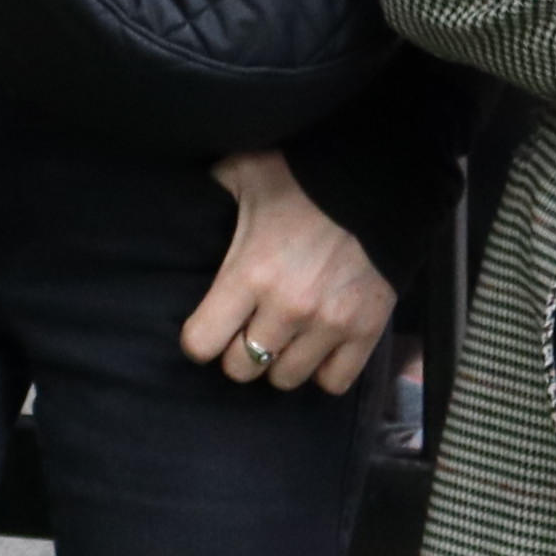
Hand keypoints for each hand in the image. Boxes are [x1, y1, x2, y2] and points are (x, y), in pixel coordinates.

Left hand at [180, 151, 394, 399]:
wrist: (378, 180)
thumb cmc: (303, 177)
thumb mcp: (244, 173)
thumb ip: (208, 189)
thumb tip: (178, 196)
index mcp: (249, 273)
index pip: (201, 343)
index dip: (198, 340)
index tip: (206, 328)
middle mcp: (287, 307)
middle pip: (242, 368)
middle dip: (237, 353)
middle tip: (245, 331)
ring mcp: (329, 323)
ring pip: (286, 379)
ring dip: (278, 362)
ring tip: (281, 338)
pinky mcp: (366, 330)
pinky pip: (334, 381)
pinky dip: (323, 370)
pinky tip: (316, 347)